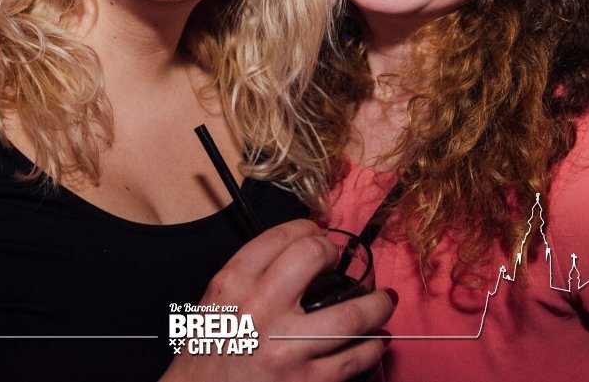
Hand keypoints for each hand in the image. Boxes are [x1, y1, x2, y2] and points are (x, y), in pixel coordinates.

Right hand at [160, 219, 393, 381]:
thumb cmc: (205, 358)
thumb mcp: (214, 306)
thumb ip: (249, 280)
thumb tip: (296, 259)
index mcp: (232, 286)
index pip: (279, 238)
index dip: (307, 229)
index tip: (316, 234)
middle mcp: (259, 311)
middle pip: (312, 257)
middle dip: (334, 253)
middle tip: (340, 261)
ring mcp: (285, 349)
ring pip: (350, 314)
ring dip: (376, 304)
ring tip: (383, 301)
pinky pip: (354, 359)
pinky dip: (372, 347)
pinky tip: (374, 341)